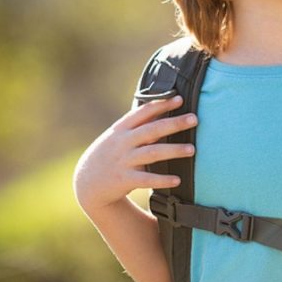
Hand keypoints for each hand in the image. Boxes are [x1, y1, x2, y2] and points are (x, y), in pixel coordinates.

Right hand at [73, 95, 197, 214]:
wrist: (86, 183)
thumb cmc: (109, 154)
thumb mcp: (118, 136)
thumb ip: (138, 125)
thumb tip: (163, 109)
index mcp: (121, 129)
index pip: (143, 112)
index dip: (161, 104)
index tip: (180, 98)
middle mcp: (122, 143)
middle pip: (152, 130)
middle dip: (174, 123)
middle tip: (194, 119)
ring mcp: (123, 161)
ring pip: (152, 153)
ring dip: (173, 150)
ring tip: (192, 150)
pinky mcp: (124, 180)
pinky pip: (146, 179)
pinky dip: (162, 179)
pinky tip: (177, 180)